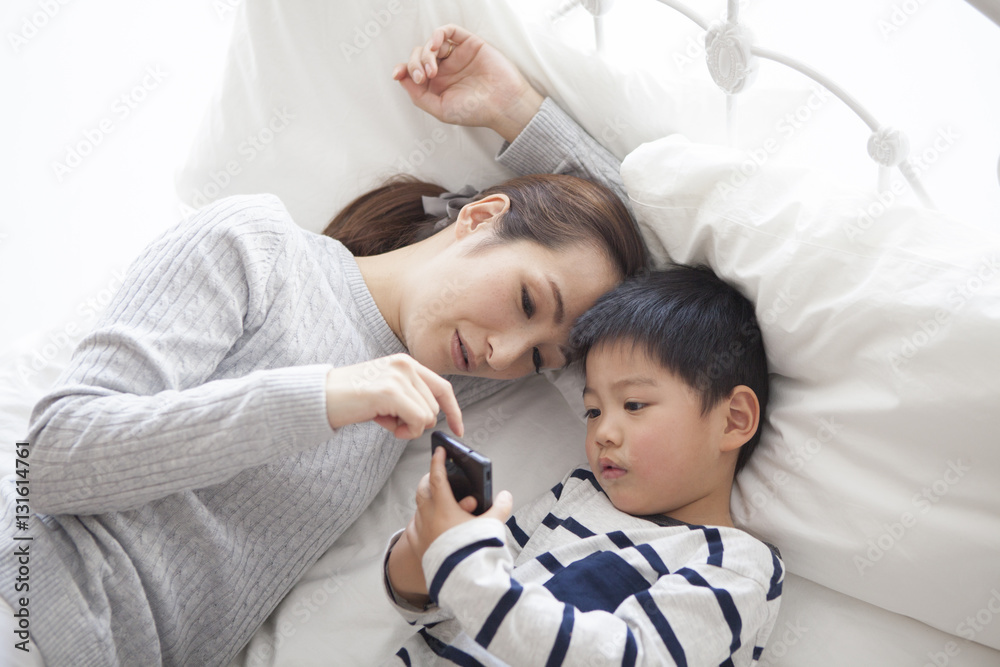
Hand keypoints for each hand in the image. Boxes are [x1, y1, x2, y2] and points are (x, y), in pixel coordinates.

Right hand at [324, 353, 462, 438]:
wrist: (320, 397)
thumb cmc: (350, 398)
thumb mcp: (385, 391)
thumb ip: (409, 398)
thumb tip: (428, 418)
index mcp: (406, 363)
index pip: (442, 387)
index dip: (454, 410)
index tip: (459, 428)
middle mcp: (405, 365)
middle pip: (435, 407)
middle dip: (417, 423)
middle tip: (392, 422)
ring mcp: (399, 376)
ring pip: (428, 416)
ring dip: (409, 428)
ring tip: (385, 420)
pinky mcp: (391, 391)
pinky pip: (418, 421)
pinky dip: (406, 431)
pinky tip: (387, 427)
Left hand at [392, 24, 544, 142]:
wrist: (503, 105)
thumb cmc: (476, 111)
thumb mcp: (441, 110)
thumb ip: (419, 96)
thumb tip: (401, 78)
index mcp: (437, 85)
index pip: (414, 71)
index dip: (403, 69)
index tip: (397, 74)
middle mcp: (446, 68)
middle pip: (419, 55)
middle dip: (415, 64)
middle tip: (423, 77)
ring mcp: (456, 55)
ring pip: (431, 43)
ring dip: (425, 53)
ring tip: (432, 69)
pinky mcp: (469, 44)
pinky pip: (449, 31)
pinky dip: (438, 34)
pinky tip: (436, 46)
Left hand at [406, 447, 512, 565]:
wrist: (462, 581)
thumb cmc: (475, 551)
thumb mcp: (492, 526)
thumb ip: (500, 508)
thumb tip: (506, 496)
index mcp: (444, 509)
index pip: (437, 478)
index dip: (438, 462)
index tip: (440, 452)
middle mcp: (429, 518)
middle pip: (422, 491)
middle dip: (428, 479)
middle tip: (436, 475)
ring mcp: (422, 533)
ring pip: (419, 509)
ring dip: (427, 500)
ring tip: (438, 499)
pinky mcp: (420, 547)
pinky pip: (417, 527)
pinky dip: (424, 519)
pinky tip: (432, 523)